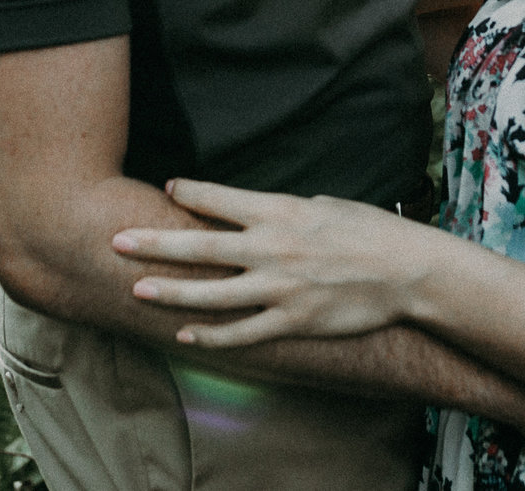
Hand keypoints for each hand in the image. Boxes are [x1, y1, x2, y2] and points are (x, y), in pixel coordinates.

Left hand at [111, 179, 440, 347]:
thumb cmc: (369, 230)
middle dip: (155, 244)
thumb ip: (284, 212)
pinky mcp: (293, 322)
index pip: (220, 201)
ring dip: (171, 293)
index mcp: (280, 212)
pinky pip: (243, 333)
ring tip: (137, 290)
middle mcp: (273, 249)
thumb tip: (255, 212)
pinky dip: (212, 336)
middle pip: (201, 248)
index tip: (167, 188)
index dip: (190, 194)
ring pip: (213, 295)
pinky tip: (186, 336)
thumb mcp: (323, 205)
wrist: (407, 271)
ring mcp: (280, 289)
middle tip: (117, 241)